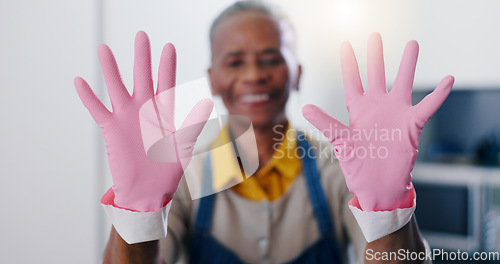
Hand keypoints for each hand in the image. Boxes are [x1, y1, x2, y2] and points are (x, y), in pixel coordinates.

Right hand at [74, 31, 212, 211]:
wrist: (148, 191)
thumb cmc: (168, 170)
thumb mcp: (184, 146)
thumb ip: (192, 124)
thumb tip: (206, 102)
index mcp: (163, 113)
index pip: (165, 83)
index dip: (167, 66)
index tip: (168, 46)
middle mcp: (144, 110)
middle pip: (142, 77)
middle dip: (142, 57)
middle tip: (141, 35)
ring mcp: (127, 118)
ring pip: (117, 87)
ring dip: (111, 69)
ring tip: (104, 49)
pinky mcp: (112, 129)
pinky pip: (98, 109)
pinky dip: (89, 97)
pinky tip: (80, 81)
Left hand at [303, 33, 453, 210]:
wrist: (377, 185)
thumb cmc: (357, 166)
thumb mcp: (340, 142)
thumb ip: (326, 123)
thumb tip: (306, 108)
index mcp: (358, 110)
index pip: (352, 81)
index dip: (349, 64)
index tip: (346, 45)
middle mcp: (377, 107)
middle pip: (377, 75)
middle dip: (376, 56)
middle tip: (375, 36)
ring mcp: (395, 113)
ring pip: (403, 83)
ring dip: (408, 65)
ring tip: (412, 44)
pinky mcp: (411, 124)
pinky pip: (427, 106)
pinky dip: (438, 94)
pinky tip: (449, 80)